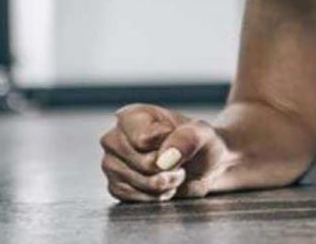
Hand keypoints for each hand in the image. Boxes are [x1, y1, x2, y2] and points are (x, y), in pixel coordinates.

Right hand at [99, 103, 230, 202]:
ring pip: (138, 184)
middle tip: (180, 162)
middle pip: (143, 164)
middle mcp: (116, 138)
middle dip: (169, 169)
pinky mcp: (115, 186)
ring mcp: (112, 163)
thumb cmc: (200, 144)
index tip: (176, 139)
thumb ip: (187, 140)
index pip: (143, 138)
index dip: (167, 145)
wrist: (202, 167)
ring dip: (164, 184)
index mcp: (133, 116)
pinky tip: (164, 186)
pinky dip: (154, 197)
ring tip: (173, 173)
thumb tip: (164, 158)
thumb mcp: (203, 134)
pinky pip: (133, 199)